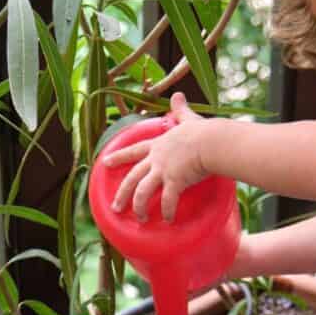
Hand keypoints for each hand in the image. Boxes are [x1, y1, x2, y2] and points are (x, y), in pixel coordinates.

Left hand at [105, 92, 207, 221]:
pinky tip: (168, 220)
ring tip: (140, 219)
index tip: (104, 163)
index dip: (118, 157)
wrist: (211, 141)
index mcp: (158, 145)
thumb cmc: (202, 131)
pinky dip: (167, 212)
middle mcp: (156, 159)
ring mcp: (163, 171)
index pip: (133, 151)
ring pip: (142, 192)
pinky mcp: (174, 182)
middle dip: (122, 194)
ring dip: (139, 207)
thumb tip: (178, 94)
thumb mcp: (187, 118)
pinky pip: (167, 201)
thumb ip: (180, 109)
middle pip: (132, 178)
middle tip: (115, 207)